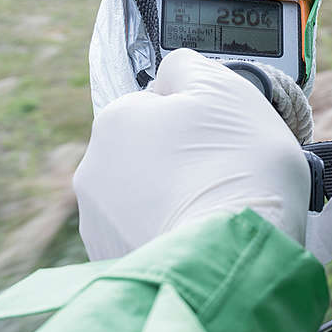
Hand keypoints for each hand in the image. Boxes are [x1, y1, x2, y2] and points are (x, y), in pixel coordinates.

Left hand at [74, 48, 309, 259]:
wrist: (234, 255)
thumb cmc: (238, 164)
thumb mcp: (226, 88)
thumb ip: (190, 68)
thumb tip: (174, 74)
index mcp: (117, 119)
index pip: (158, 105)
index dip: (197, 117)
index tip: (225, 136)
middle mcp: (94, 168)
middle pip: (150, 152)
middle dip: (182, 159)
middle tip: (228, 172)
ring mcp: (99, 221)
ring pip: (147, 196)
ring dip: (177, 198)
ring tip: (218, 209)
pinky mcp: (114, 263)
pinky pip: (149, 236)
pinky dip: (173, 234)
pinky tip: (203, 236)